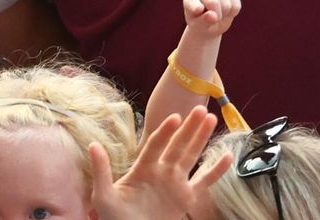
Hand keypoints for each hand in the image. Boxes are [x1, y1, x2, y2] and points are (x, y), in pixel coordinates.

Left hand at [90, 107, 234, 219]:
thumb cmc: (115, 218)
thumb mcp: (104, 195)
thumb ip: (102, 170)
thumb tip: (92, 144)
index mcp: (142, 168)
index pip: (155, 145)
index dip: (164, 132)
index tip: (174, 117)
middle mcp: (161, 171)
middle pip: (177, 145)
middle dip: (188, 128)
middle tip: (200, 109)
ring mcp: (175, 183)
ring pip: (191, 156)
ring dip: (201, 138)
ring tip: (211, 119)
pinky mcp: (187, 197)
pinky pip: (205, 181)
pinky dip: (216, 170)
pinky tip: (227, 156)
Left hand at [182, 0, 240, 38]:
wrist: (211, 23)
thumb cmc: (201, 25)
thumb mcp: (199, 26)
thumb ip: (204, 21)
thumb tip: (213, 16)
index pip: (193, 1)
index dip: (197, 7)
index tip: (198, 10)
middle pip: (213, 2)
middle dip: (216, 16)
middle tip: (213, 20)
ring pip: (226, 5)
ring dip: (224, 15)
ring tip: (218, 15)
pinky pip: (236, 5)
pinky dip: (233, 13)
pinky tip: (226, 11)